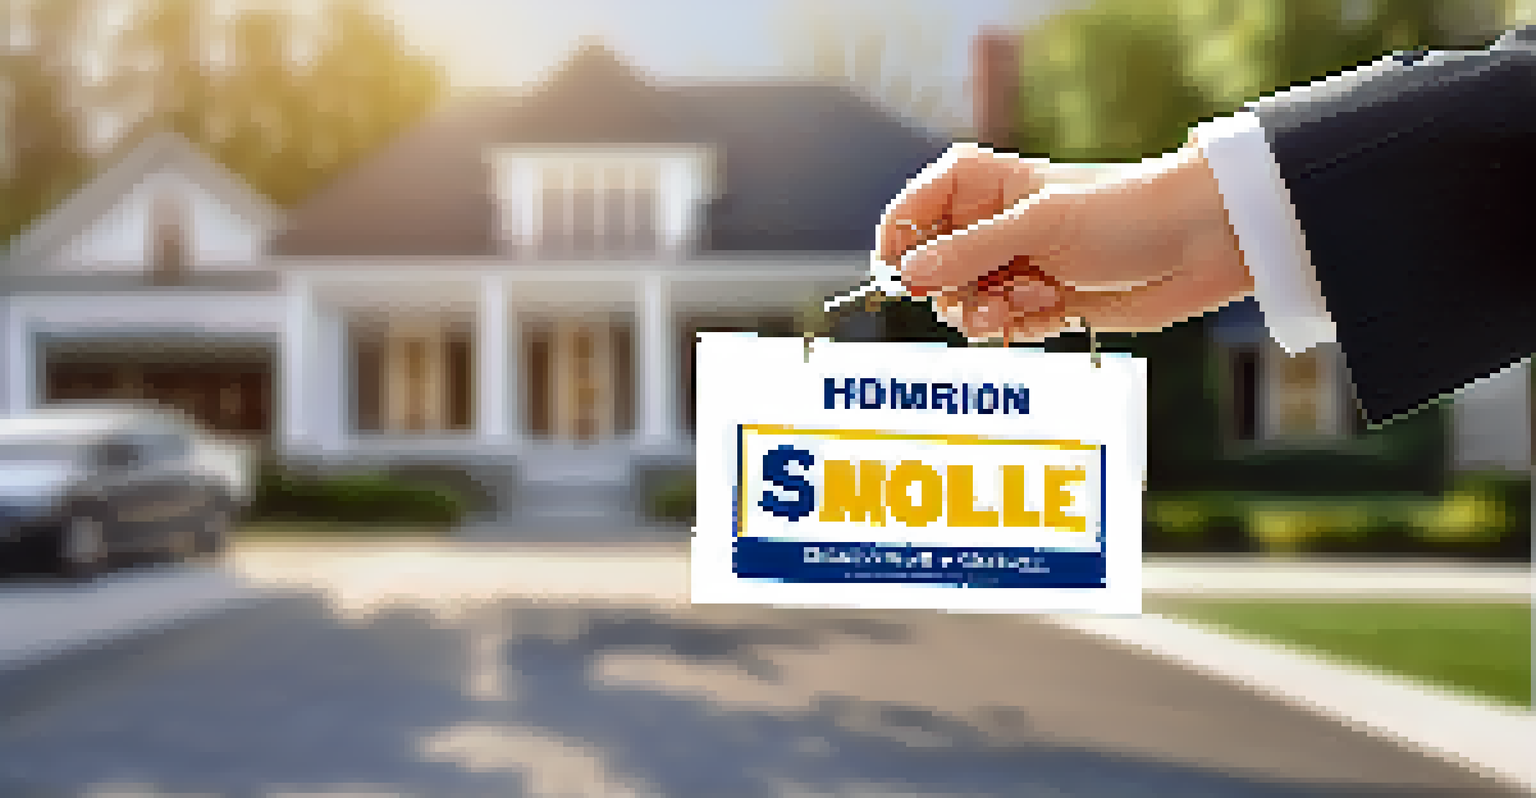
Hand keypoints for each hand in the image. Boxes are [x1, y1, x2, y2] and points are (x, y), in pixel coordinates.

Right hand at [878, 142, 1254, 342]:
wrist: (1199, 245)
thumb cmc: (1125, 213)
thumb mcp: (1041, 225)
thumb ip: (970, 250)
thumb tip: (910, 273)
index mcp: (980, 184)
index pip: (910, 214)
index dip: (902, 248)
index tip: (908, 278)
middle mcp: (989, 224)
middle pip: (930, 272)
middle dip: (956, 291)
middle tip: (990, 296)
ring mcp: (1013, 264)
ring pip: (963, 305)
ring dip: (993, 312)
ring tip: (1035, 299)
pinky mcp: (1038, 300)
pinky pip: (1001, 327)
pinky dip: (1023, 325)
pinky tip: (1057, 308)